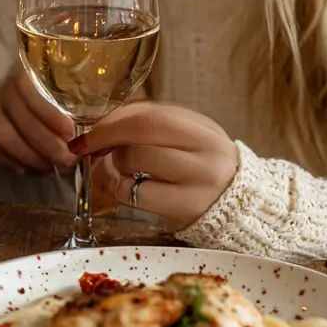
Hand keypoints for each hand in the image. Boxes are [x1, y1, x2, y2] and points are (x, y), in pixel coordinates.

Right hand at [0, 70, 76, 172]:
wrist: (23, 105)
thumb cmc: (55, 95)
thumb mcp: (69, 90)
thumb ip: (80, 103)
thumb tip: (96, 128)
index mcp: (23, 72)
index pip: (29, 89)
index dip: (49, 113)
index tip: (71, 133)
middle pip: (19, 118)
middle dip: (46, 144)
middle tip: (67, 159)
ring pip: (0, 135)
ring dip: (28, 156)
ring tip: (49, 167)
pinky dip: (5, 161)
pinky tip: (25, 169)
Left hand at [69, 101, 238, 226]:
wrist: (237, 205)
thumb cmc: (201, 164)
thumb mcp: (187, 135)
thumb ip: (151, 121)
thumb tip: (104, 119)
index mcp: (204, 131)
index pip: (149, 116)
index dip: (112, 120)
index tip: (90, 127)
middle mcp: (205, 157)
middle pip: (139, 138)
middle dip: (106, 139)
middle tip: (92, 146)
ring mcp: (197, 186)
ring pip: (133, 164)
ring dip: (117, 164)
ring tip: (128, 167)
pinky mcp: (183, 210)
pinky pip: (133, 194)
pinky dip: (122, 188)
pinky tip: (133, 187)